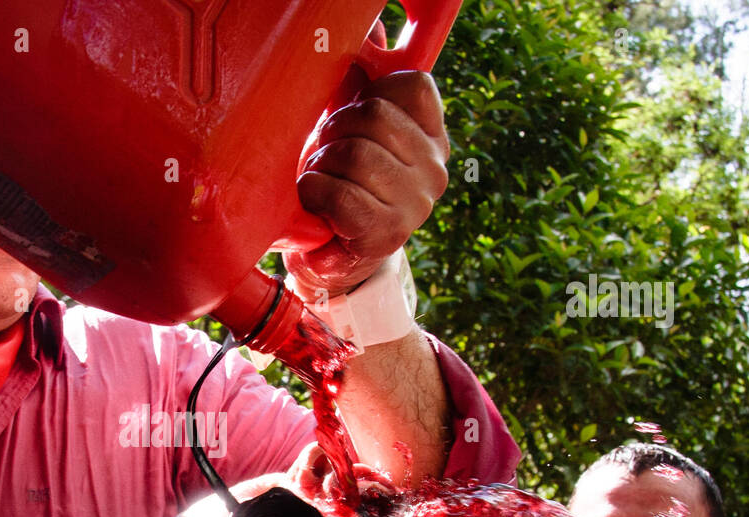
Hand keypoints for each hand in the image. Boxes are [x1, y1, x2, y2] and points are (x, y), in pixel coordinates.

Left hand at [284, 71, 448, 299]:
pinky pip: (338, 191)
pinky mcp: (386, 232)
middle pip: (373, 116)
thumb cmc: (341, 187)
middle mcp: (434, 169)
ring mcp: (415, 204)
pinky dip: (313, 191)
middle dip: (335, 131)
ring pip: (354, 153)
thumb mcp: (355, 133)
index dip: (371, 93)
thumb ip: (363, 86)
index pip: (413, 85)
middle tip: (327, 156)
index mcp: (432, 138)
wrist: (334, 260)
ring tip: (321, 181)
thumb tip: (373, 23)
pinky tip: (315, 201)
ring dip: (321, 164)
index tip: (354, 117)